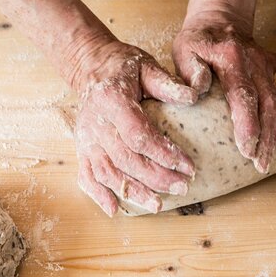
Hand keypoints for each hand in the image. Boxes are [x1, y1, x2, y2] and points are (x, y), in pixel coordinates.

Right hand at [73, 40, 197, 216]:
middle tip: (182, 187)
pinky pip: (87, 176)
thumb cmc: (124, 67)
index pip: (139, 136)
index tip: (188, 166)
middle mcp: (94, 123)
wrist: (92, 66)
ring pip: (108, 173)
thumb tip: (193, 96)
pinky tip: (115, 209)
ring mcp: (85, 139)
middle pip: (126, 159)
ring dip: (133, 192)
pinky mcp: (81, 149)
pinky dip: (98, 195)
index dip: (164, 154)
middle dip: (156, 178)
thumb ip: (168, 83)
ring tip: (158, 205)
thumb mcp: (147, 66)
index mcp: (112, 101)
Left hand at [172, 12, 275, 172]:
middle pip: (270, 102)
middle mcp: (257, 62)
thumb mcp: (185, 49)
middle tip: (263, 163)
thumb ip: (190, 69)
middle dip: (270, 136)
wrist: (221, 17)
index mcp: (232, 59)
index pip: (243, 94)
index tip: (247, 149)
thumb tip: (196, 91)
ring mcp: (273, 65)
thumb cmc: (200, 41)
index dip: (248, 123)